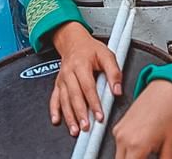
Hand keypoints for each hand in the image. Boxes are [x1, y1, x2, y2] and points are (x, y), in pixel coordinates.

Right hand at [50, 21, 122, 136]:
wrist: (73, 41)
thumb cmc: (90, 49)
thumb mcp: (107, 55)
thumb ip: (114, 72)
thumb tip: (117, 90)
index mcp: (81, 64)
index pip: (88, 87)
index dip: (94, 102)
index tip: (100, 116)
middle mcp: (69, 72)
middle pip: (74, 95)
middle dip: (80, 113)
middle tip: (87, 126)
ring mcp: (62, 79)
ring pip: (64, 99)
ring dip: (68, 116)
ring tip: (75, 129)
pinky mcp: (58, 84)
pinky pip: (54, 98)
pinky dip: (54, 110)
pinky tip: (56, 120)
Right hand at [111, 79, 171, 158]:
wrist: (167, 90)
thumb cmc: (171, 112)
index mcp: (136, 145)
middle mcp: (123, 138)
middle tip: (147, 157)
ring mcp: (119, 131)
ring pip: (119, 156)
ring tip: (147, 153)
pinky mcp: (119, 126)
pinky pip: (119, 146)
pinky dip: (128, 152)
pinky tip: (141, 150)